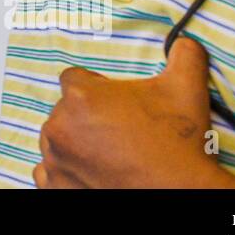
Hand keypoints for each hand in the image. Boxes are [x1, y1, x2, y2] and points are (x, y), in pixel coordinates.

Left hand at [35, 37, 234, 187]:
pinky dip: (64, 172)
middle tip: (116, 131)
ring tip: (106, 152)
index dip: (96, 88)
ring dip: (73, 143)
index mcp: (80, 96)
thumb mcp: (186, 90)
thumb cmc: (177, 144)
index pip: (74, 79)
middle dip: (85, 117)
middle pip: (64, 111)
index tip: (115, 103)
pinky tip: (90, 171)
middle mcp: (58, 126)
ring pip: (56, 141)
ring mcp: (54, 160)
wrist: (180, 193)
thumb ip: (183, 55)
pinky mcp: (54, 187)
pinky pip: (48, 172)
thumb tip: (185, 41)